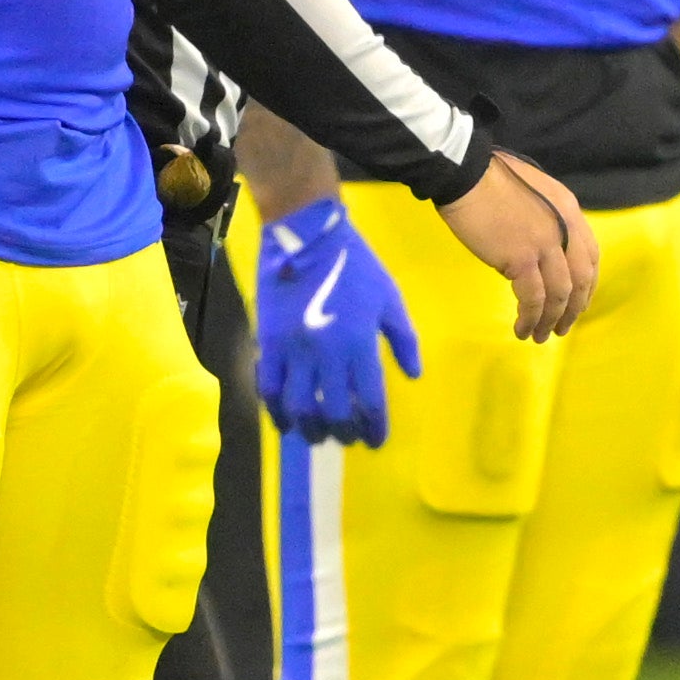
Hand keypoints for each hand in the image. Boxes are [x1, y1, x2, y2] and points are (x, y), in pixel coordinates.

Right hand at [254, 198, 417, 446]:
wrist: (308, 238)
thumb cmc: (355, 267)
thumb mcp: (390, 299)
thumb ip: (404, 340)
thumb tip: (413, 375)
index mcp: (360, 345)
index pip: (370, 401)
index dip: (374, 427)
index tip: (375, 440)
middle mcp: (326, 354)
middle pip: (333, 411)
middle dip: (342, 431)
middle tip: (347, 437)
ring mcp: (293, 350)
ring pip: (297, 405)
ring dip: (308, 428)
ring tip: (316, 436)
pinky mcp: (267, 343)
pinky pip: (267, 386)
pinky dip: (275, 409)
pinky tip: (284, 419)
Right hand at [439, 151, 593, 341]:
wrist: (465, 174)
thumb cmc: (490, 180)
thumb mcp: (536, 194)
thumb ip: (548, 221)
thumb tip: (544, 250)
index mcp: (570, 212)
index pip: (591, 257)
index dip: (587, 285)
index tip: (578, 303)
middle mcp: (566, 229)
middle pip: (581, 279)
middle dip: (573, 309)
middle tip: (562, 328)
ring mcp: (546, 245)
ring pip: (559, 294)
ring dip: (552, 320)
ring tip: (541, 336)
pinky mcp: (522, 259)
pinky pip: (533, 298)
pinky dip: (531, 318)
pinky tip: (522, 328)